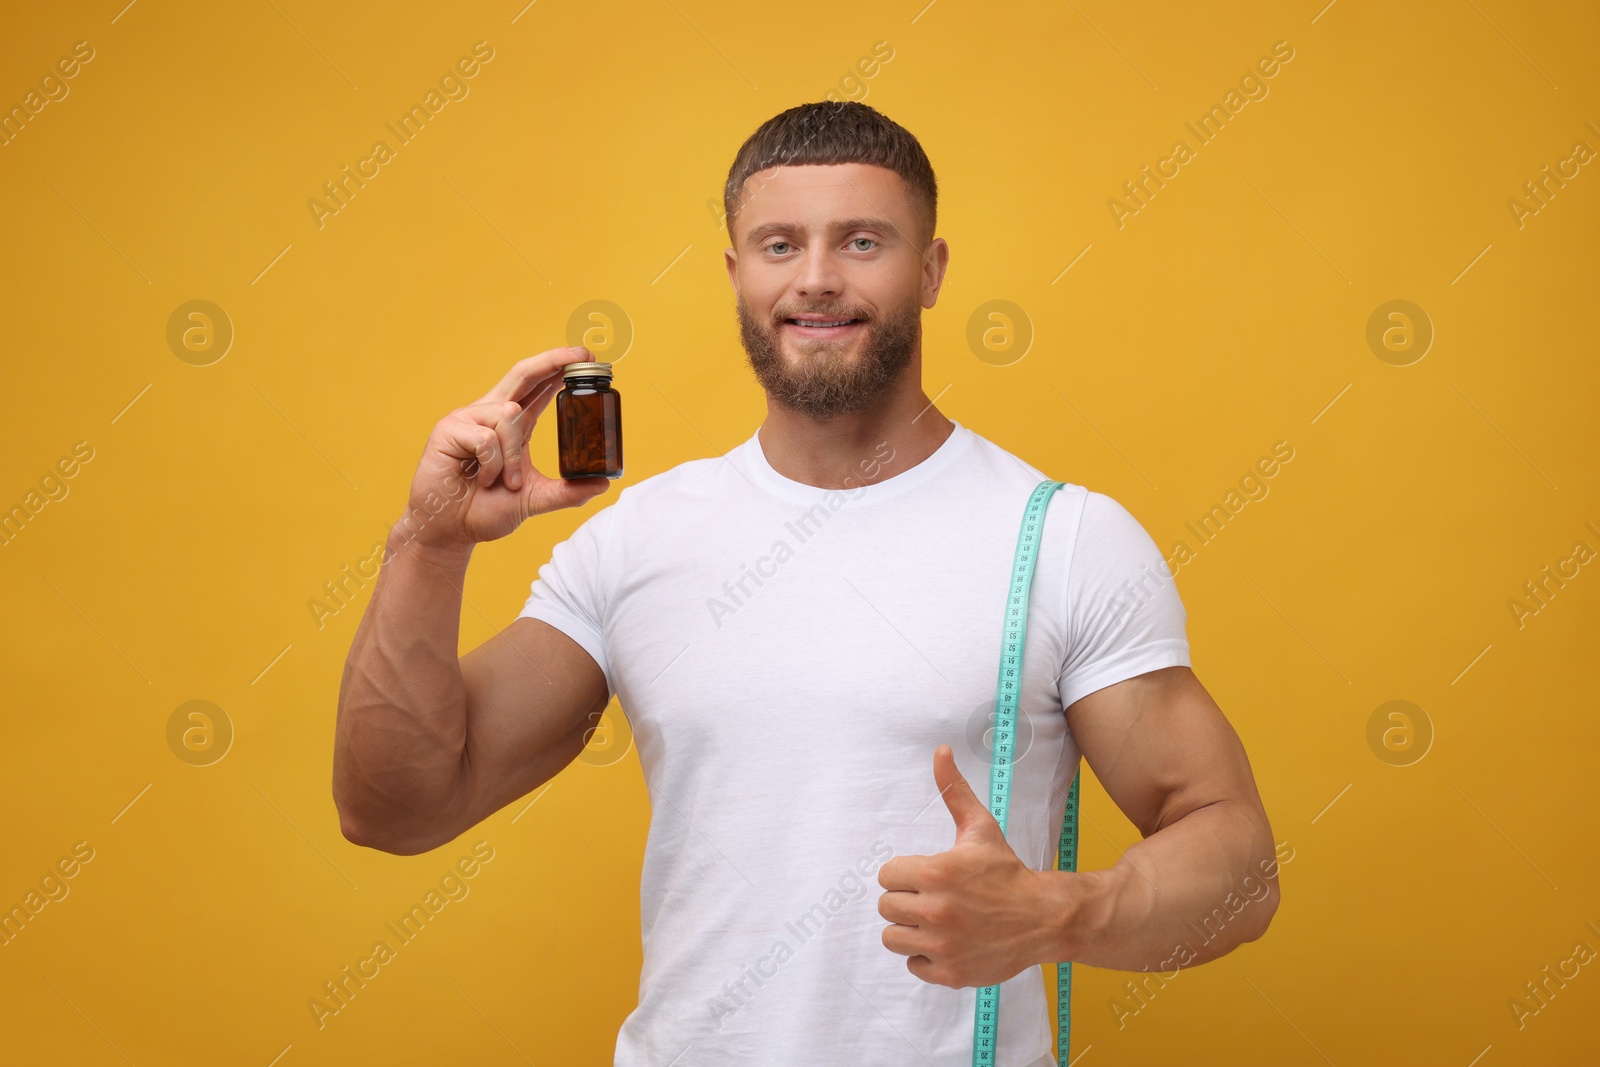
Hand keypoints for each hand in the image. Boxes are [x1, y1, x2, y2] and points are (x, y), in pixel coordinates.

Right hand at [400, 345, 609, 551]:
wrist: (450, 531)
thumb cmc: (483, 511)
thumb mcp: (535, 499)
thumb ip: (567, 492)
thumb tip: (603, 484)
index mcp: (511, 425)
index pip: (538, 388)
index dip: (558, 369)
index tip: (585, 356)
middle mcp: (490, 414)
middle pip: (523, 374)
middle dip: (552, 361)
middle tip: (581, 355)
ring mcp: (467, 418)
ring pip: (509, 416)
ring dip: (513, 456)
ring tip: (503, 481)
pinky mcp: (448, 429)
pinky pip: (486, 437)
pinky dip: (492, 463)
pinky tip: (479, 477)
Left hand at [876, 744, 1050, 988]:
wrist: (1044, 917)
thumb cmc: (1007, 871)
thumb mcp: (980, 828)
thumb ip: (953, 791)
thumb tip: (940, 751)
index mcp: (936, 873)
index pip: (886, 876)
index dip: (904, 874)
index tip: (926, 875)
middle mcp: (935, 911)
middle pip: (886, 907)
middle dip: (905, 900)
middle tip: (932, 897)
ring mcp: (942, 945)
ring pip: (892, 938)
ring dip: (910, 929)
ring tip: (935, 920)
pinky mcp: (950, 972)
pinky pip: (913, 964)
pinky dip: (926, 956)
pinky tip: (947, 942)